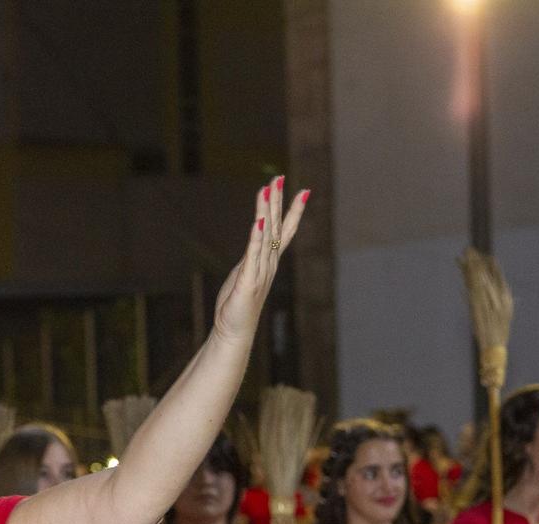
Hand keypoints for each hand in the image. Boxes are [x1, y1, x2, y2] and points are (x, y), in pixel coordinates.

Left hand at [210, 176, 308, 344]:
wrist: (234, 330)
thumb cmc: (237, 304)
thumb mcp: (246, 274)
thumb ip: (252, 258)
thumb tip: (255, 247)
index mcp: (269, 261)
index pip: (285, 231)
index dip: (293, 211)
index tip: (303, 190)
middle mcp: (269, 263)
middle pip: (277, 227)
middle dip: (278, 201)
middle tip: (280, 178)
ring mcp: (260, 271)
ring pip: (266, 234)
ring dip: (267, 210)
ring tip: (268, 189)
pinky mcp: (249, 279)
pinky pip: (253, 253)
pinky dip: (257, 236)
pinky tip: (259, 220)